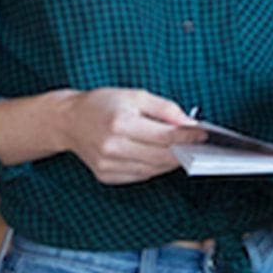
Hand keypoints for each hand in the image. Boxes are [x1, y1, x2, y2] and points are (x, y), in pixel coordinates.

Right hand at [59, 89, 203, 184]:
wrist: (68, 121)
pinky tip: (160, 158)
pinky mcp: (106, 176)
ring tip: (183, 152)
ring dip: (171, 162)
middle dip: (184, 152)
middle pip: (161, 156)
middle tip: (199, 147)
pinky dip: (154, 168)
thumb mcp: (135, 95)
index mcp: (120, 123)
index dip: (188, 137)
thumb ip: (165, 109)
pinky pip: (140, 176)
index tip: (203, 135)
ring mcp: (108, 165)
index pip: (164, 135)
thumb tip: (189, 124)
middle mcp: (113, 147)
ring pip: (152, 170)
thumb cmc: (102, 104)